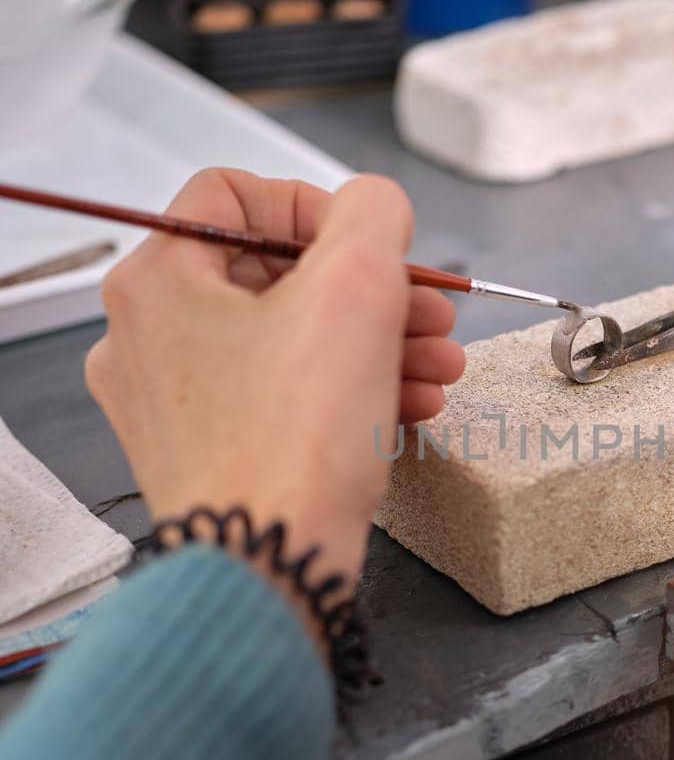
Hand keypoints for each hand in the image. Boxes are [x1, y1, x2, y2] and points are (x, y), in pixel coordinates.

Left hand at [86, 168, 465, 597]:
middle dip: (371, 292)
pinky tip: (412, 406)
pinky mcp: (206, 455)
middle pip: (274, 277)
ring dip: (374, 343)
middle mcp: (147, 339)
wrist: (271, 565)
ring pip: (287, 342)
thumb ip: (371, 214)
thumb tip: (371, 208)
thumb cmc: (295, 437)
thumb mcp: (356, 288)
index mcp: (157, 281)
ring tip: (441, 365)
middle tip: (431, 311)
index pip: (233, 195)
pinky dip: (344, 393)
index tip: (372, 247)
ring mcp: (172, 404)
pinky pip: (280, 398)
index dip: (316, 206)